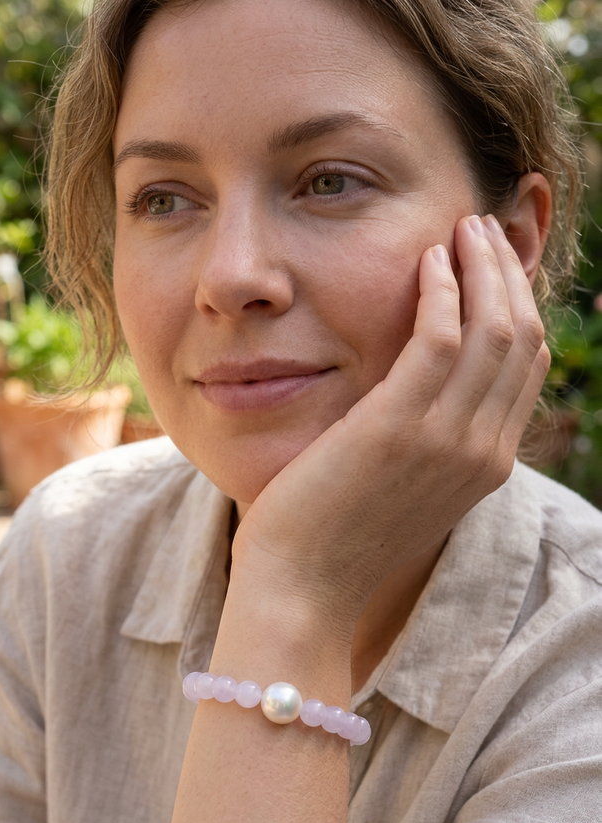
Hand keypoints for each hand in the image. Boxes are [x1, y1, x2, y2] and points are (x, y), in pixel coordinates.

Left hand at [230, 214, 549, 638]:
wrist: (302, 591)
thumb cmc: (333, 540)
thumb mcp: (400, 489)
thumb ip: (424, 442)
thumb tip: (417, 397)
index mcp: (485, 466)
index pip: (524, 369)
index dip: (516, 308)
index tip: (492, 269)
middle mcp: (482, 451)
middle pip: (522, 339)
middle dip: (508, 275)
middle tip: (481, 230)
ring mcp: (448, 440)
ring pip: (493, 328)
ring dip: (482, 268)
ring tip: (459, 228)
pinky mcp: (400, 426)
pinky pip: (440, 336)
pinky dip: (442, 289)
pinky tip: (426, 260)